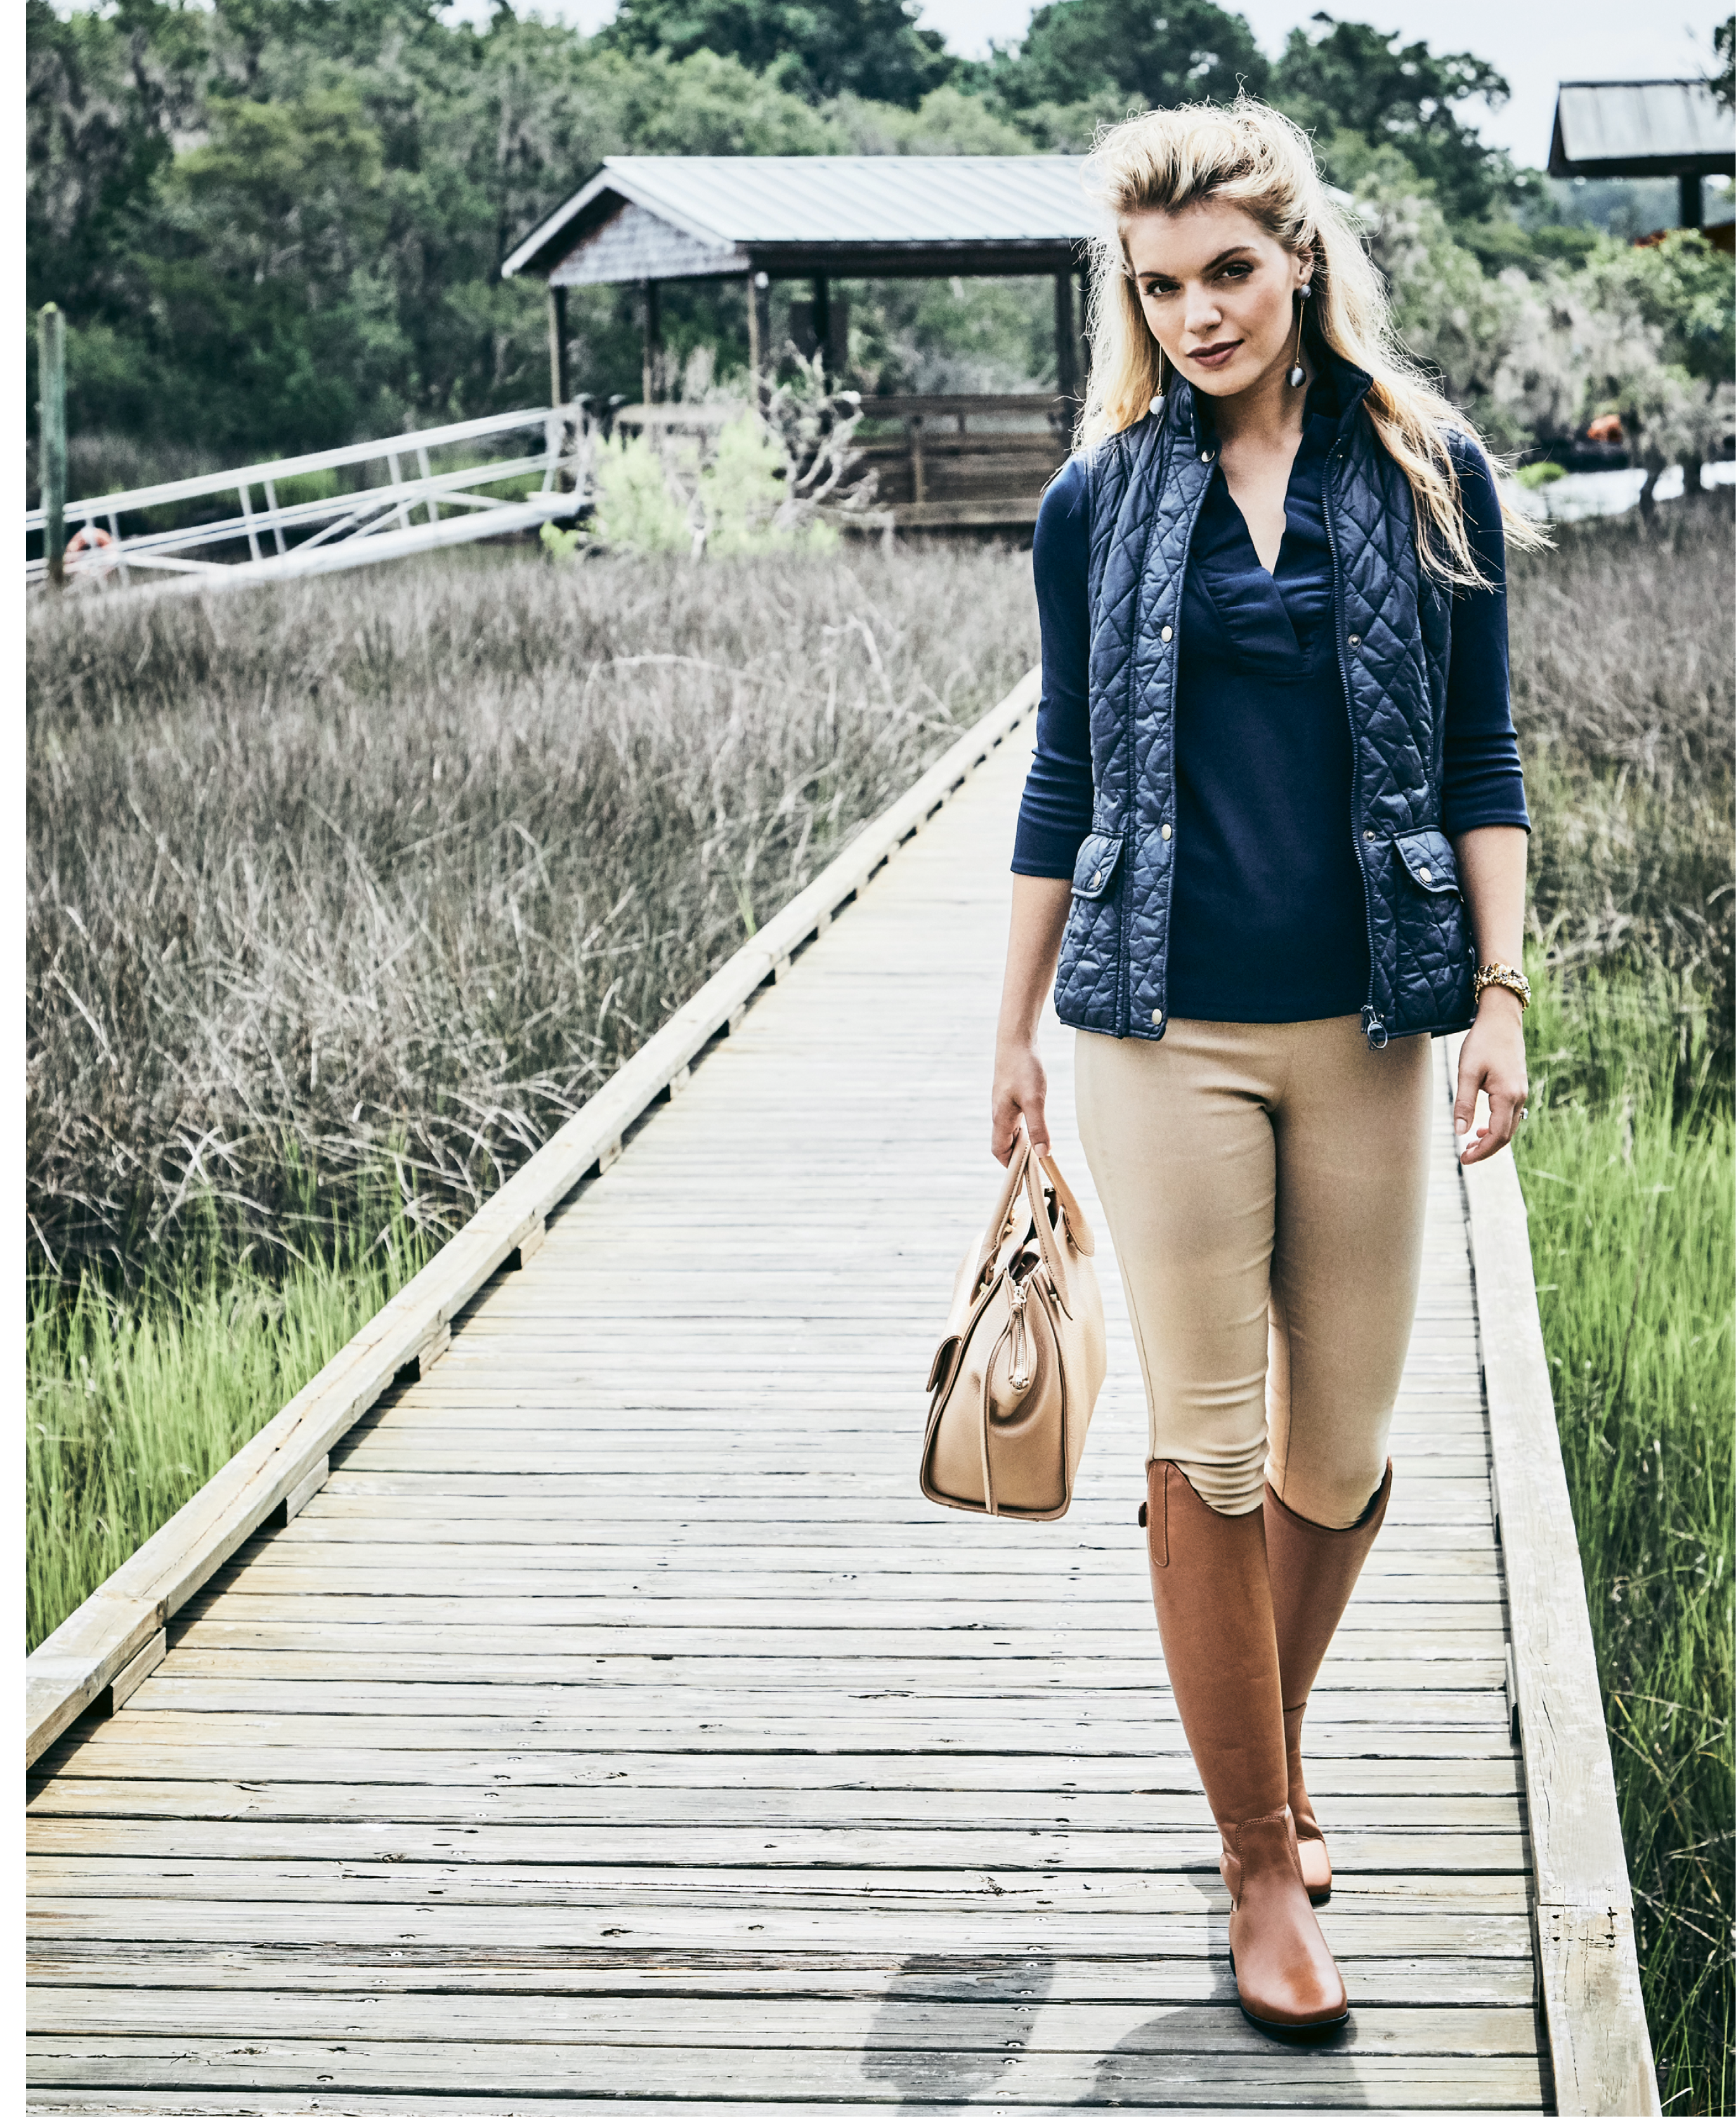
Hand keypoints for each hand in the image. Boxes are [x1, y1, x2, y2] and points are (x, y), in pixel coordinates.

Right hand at [992, 1036, 1049, 1165]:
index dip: (1010, 1166)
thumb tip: (1043, 1155)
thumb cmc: (1023, 1067)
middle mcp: (1000, 1114)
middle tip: (1039, 1163)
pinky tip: (1038, 1124)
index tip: (1027, 1175)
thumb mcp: (1035, 1100)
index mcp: (1001, 1119)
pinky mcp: (1012, 1095)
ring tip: (1042, 1147)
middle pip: (1005, 1144)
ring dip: (1024, 1142)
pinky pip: (1017, 1119)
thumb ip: (1038, 1128)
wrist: (1016, 1040)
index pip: (1000, 1151)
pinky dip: (1026, 1128)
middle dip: (1019, 1156)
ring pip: (1012, 1131)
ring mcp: (1004, 1104)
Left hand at [1454, 993, 1527, 1163]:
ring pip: (1509, 1126)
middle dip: (1486, 1149)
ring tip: (1470, 1145)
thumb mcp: (1467, 1072)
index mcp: (1507, 1096)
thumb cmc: (1482, 1042)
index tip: (1464, 1160)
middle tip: (1464, 1156)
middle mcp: (1519, 1097)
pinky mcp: (1518, 1087)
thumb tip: (1460, 1132)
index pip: (1497, 1136)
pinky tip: (1482, 1128)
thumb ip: (1464, 1103)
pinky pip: (1510, 1115)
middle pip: (1506, 1135)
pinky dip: (1497, 1127)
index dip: (1481, 1152)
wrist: (1501, 1020)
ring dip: (1491, 1139)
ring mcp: (1521, 1092)